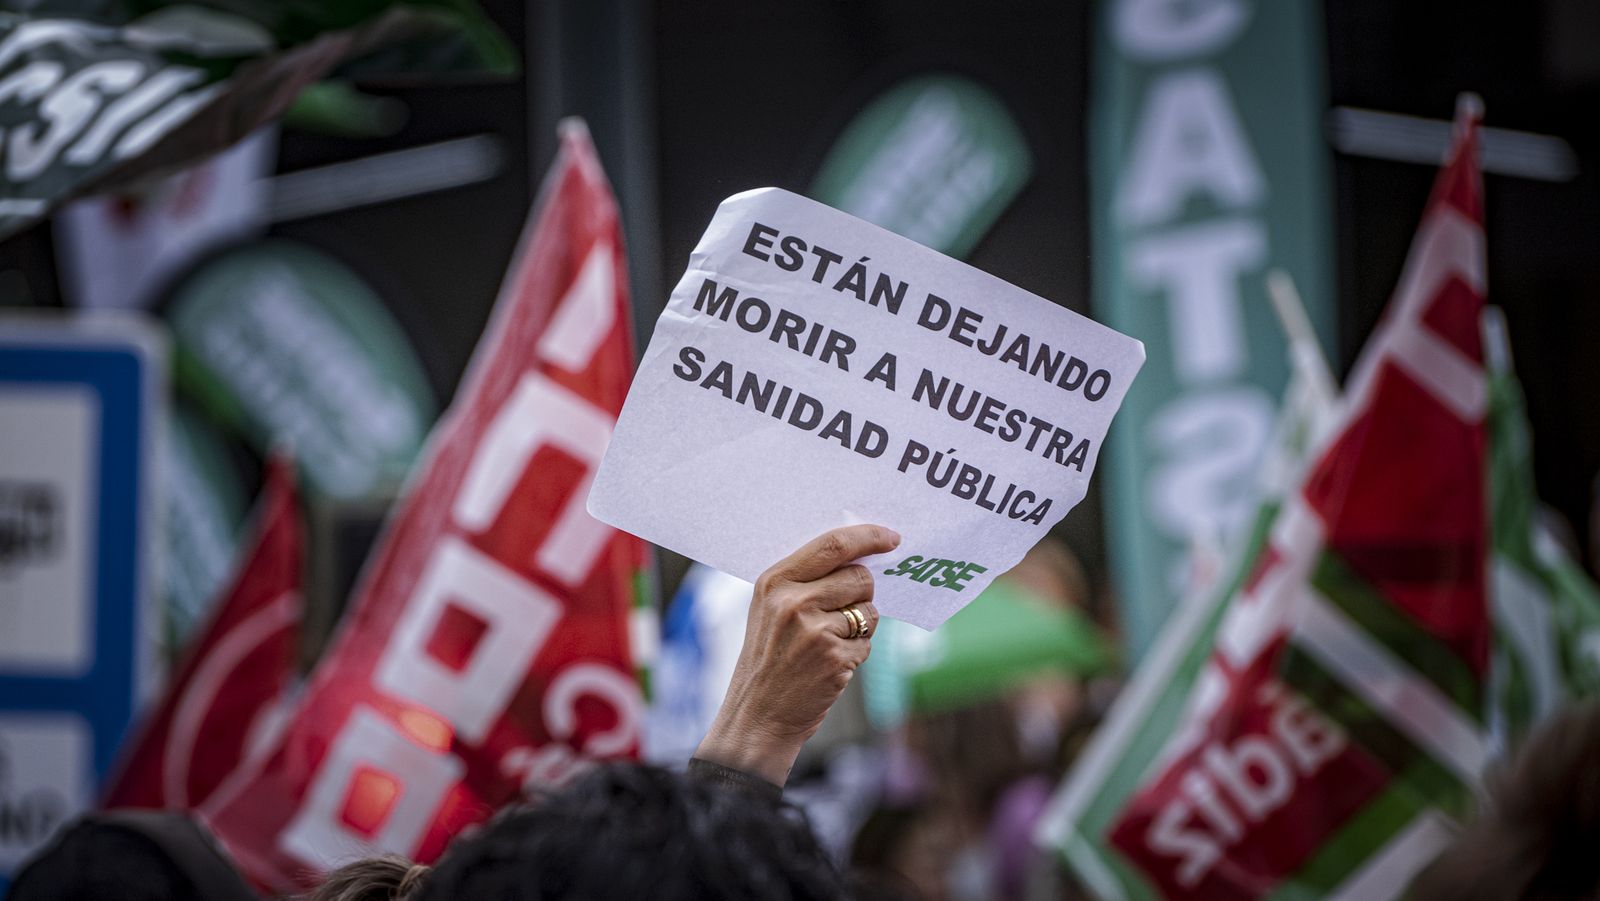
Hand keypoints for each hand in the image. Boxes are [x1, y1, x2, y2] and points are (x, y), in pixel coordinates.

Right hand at [694, 524, 897, 785]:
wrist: (757, 715)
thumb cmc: (767, 658)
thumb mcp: (769, 609)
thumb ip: (805, 580)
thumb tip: (860, 557)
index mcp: (774, 582)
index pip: (832, 545)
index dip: (868, 537)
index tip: (891, 537)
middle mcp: (793, 602)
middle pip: (859, 577)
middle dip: (861, 592)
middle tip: (840, 614)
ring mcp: (815, 632)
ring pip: (868, 611)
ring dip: (859, 626)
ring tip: (827, 643)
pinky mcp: (835, 659)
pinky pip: (868, 643)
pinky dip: (856, 654)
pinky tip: (830, 665)